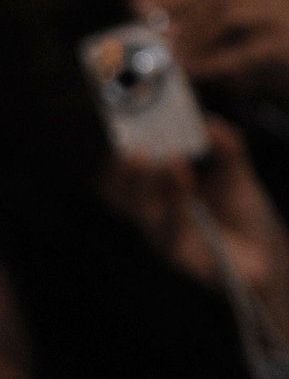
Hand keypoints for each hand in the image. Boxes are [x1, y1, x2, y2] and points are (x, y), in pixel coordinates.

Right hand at [103, 114, 288, 333]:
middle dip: (123, 170)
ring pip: (143, 211)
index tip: (124, 133)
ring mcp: (163, 234)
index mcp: (154, 189)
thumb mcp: (235, 169)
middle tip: (138, 149)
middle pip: (117, 193)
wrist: (265, 249)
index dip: (114, 158)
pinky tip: (187, 182)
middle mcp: (151, 212)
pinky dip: (178, 204)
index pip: (119, 175)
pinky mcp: (180, 256)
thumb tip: (209, 123)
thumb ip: (226, 144)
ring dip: (153, 184)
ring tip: (173, 162)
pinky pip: (172, 230)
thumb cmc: (240, 208)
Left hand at [152, 0, 288, 102]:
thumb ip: (214, 31)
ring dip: (195, 35)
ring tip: (176, 58)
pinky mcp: (287, 43)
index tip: (140, 4)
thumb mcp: (249, 39)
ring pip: (228, 12)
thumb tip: (165, 32)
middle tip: (159, 40)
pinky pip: (244, 50)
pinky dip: (213, 61)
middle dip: (182, 14)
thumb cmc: (285, 59)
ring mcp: (285, 13)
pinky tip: (194, 72)